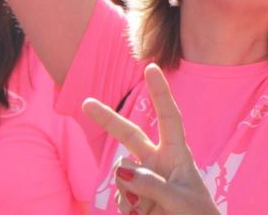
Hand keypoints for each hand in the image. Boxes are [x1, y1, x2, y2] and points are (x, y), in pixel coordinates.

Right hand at [83, 65, 217, 214]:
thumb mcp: (181, 200)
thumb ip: (154, 185)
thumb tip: (124, 170)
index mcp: (177, 154)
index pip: (169, 118)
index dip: (161, 93)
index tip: (152, 67)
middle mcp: (157, 162)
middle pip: (129, 135)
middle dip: (108, 119)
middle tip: (86, 103)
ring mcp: (143, 180)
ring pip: (123, 176)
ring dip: (133, 194)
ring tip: (155, 210)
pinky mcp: (132, 199)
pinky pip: (120, 197)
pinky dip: (129, 208)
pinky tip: (144, 214)